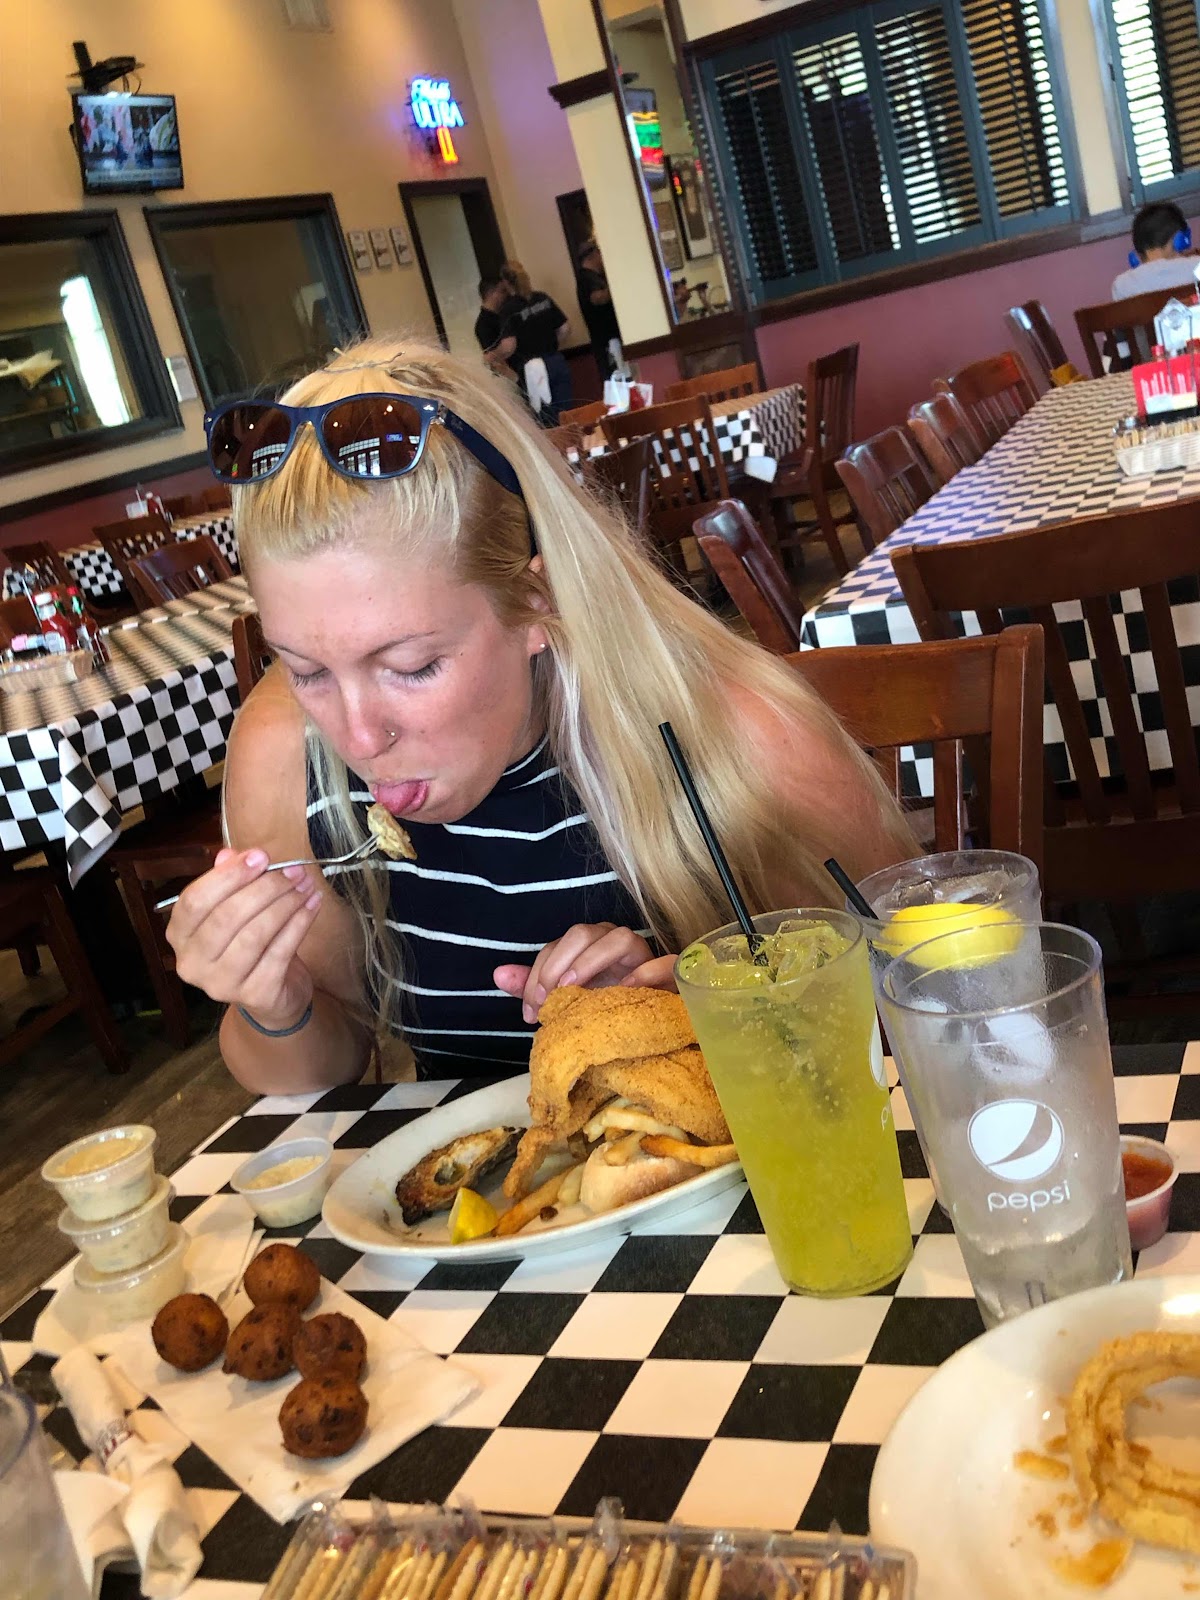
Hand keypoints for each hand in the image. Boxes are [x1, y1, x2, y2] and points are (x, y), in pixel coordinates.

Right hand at [166, 848, 321, 1030]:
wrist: (272, 994)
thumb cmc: (250, 944)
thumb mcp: (236, 909)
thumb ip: (229, 881)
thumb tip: (230, 854)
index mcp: (179, 936)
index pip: (194, 901)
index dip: (228, 875)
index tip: (260, 856)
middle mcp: (192, 963)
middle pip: (227, 916)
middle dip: (265, 888)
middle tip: (293, 871)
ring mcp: (220, 984)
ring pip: (255, 934)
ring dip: (285, 904)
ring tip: (305, 886)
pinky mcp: (255, 994)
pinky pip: (280, 951)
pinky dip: (299, 923)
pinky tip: (312, 905)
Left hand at [494, 922, 669, 1022]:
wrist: (653, 1023)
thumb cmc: (606, 1007)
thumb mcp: (566, 1000)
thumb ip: (533, 987)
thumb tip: (497, 975)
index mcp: (587, 945)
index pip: (555, 946)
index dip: (537, 974)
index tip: (530, 1010)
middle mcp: (612, 941)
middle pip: (581, 934)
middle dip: (556, 965)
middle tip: (546, 1000)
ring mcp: (643, 954)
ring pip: (619, 939)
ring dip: (590, 961)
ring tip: (572, 989)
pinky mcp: (669, 971)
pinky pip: (662, 961)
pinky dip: (645, 972)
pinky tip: (626, 988)